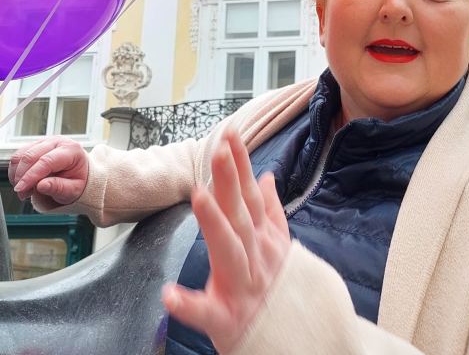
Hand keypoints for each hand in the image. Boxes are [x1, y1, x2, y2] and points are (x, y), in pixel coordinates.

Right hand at [8, 137, 89, 205]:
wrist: (77, 174)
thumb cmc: (76, 182)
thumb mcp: (73, 190)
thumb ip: (58, 188)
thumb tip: (41, 186)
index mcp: (71, 150)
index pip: (47, 161)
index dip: (31, 176)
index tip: (21, 189)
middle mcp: (57, 141)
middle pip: (30, 156)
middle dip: (21, 177)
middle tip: (22, 194)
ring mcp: (44, 141)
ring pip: (20, 155)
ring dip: (17, 175)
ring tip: (25, 191)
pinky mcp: (34, 145)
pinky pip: (17, 156)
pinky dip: (15, 171)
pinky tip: (22, 183)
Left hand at [163, 125, 290, 353]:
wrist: (300, 344)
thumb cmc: (281, 296)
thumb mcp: (280, 250)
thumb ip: (271, 213)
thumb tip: (265, 177)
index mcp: (263, 243)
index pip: (249, 196)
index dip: (239, 165)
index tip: (228, 134)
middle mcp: (256, 260)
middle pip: (241, 214)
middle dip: (230, 180)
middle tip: (219, 149)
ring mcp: (243, 289)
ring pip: (229, 252)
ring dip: (215, 224)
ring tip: (199, 196)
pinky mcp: (228, 321)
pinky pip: (206, 314)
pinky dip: (189, 305)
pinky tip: (169, 294)